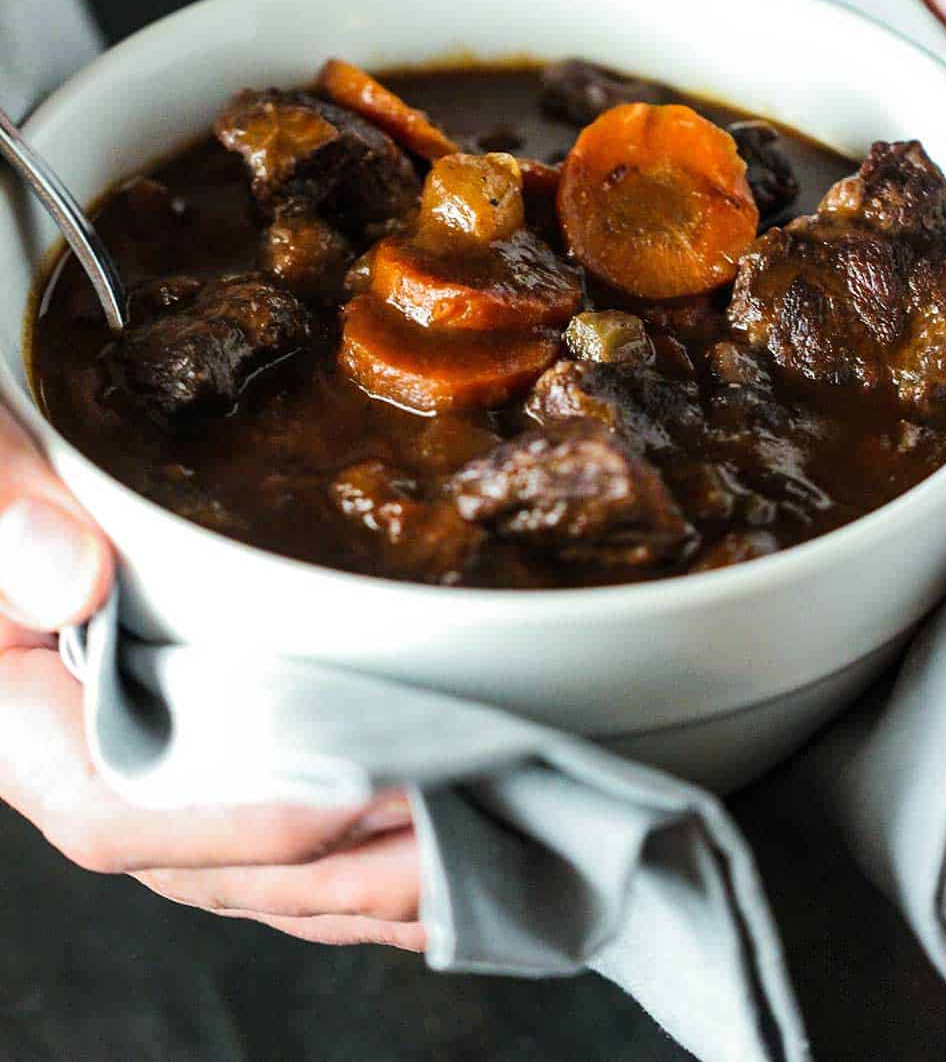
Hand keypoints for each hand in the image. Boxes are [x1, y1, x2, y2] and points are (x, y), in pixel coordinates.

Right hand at [0, 404, 423, 949]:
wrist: (22, 505)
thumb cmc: (10, 489)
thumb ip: (8, 513)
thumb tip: (70, 575)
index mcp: (23, 718)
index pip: (121, 808)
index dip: (246, 818)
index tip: (362, 791)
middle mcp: (83, 766)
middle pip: (210, 863)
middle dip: (340, 867)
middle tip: (461, 832)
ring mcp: (143, 771)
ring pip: (249, 870)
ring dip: (361, 880)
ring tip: (476, 851)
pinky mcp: (191, 755)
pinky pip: (266, 841)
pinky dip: (349, 862)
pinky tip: (435, 859)